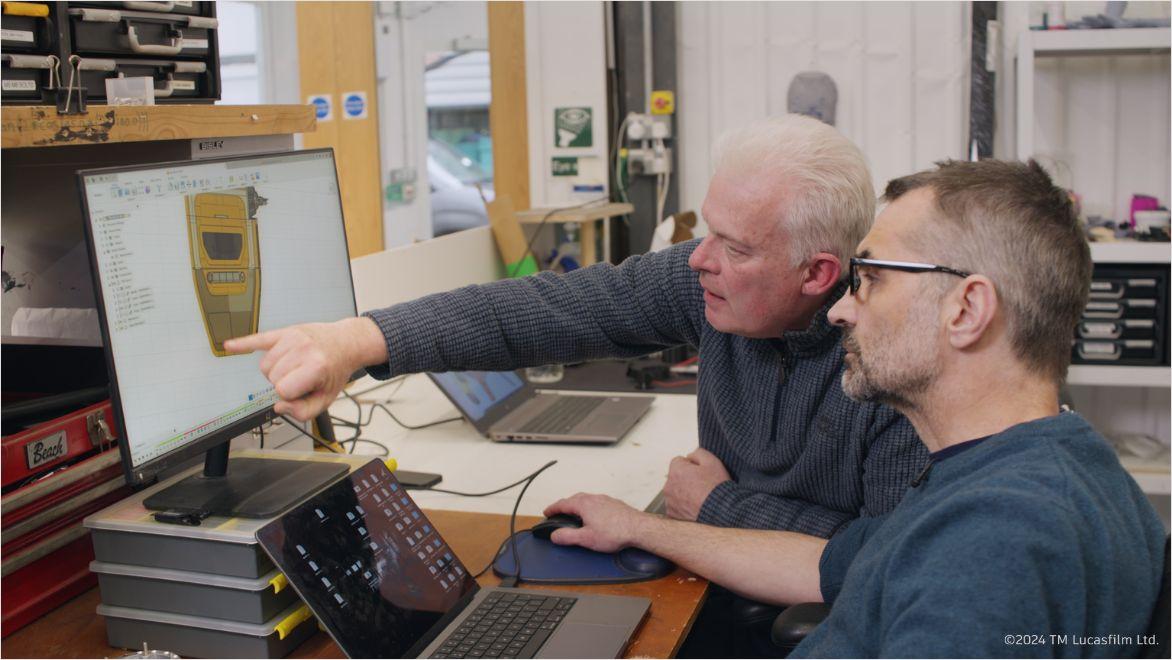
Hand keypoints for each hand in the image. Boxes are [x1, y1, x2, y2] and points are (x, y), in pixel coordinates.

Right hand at [223, 317, 386, 421]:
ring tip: (294, 367)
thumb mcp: (327, 398)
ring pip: (264, 364)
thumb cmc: (334, 371)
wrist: (345, 343)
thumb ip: (303, 412)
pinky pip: (257, 339)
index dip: (289, 395)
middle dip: (282, 381)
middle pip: (271, 376)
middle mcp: (303, 349)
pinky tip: (229, 346)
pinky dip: (242, 344)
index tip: (302, 390)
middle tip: (300, 377)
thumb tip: (279, 407)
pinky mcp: (285, 332)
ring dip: (275, 370)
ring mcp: (292, 338)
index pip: (282, 390)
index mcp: (315, 367)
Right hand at [542, 493, 645, 553]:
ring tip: (575, 514)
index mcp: (584, 504)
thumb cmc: (616, 532)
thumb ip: (567, 536)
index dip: (552, 508)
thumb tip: (555, 535)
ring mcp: (605, 500)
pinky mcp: (614, 504)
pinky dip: (590, 507)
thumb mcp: (586, 539)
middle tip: (558, 513)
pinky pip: (597, 502)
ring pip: (587, 499)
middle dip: (564, 505)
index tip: (546, 512)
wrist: (639, 529)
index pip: (562, 504)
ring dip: (577, 505)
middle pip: (574, 499)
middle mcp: (594, 498)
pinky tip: (594, 516)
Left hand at [663, 447, 730, 520]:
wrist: (722, 512)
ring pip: (675, 492)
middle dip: (686, 479)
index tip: (701, 473)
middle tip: (702, 485)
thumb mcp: (712, 461)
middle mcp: (668, 486)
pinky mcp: (673, 514)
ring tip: (700, 497)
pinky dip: (683, 506)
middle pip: (675, 477)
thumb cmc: (717, 487)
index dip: (692, 466)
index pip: (679, 461)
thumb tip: (689, 456)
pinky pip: (676, 506)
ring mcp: (669, 502)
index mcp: (676, 470)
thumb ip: (698, 453)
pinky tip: (696, 506)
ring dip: (683, 492)